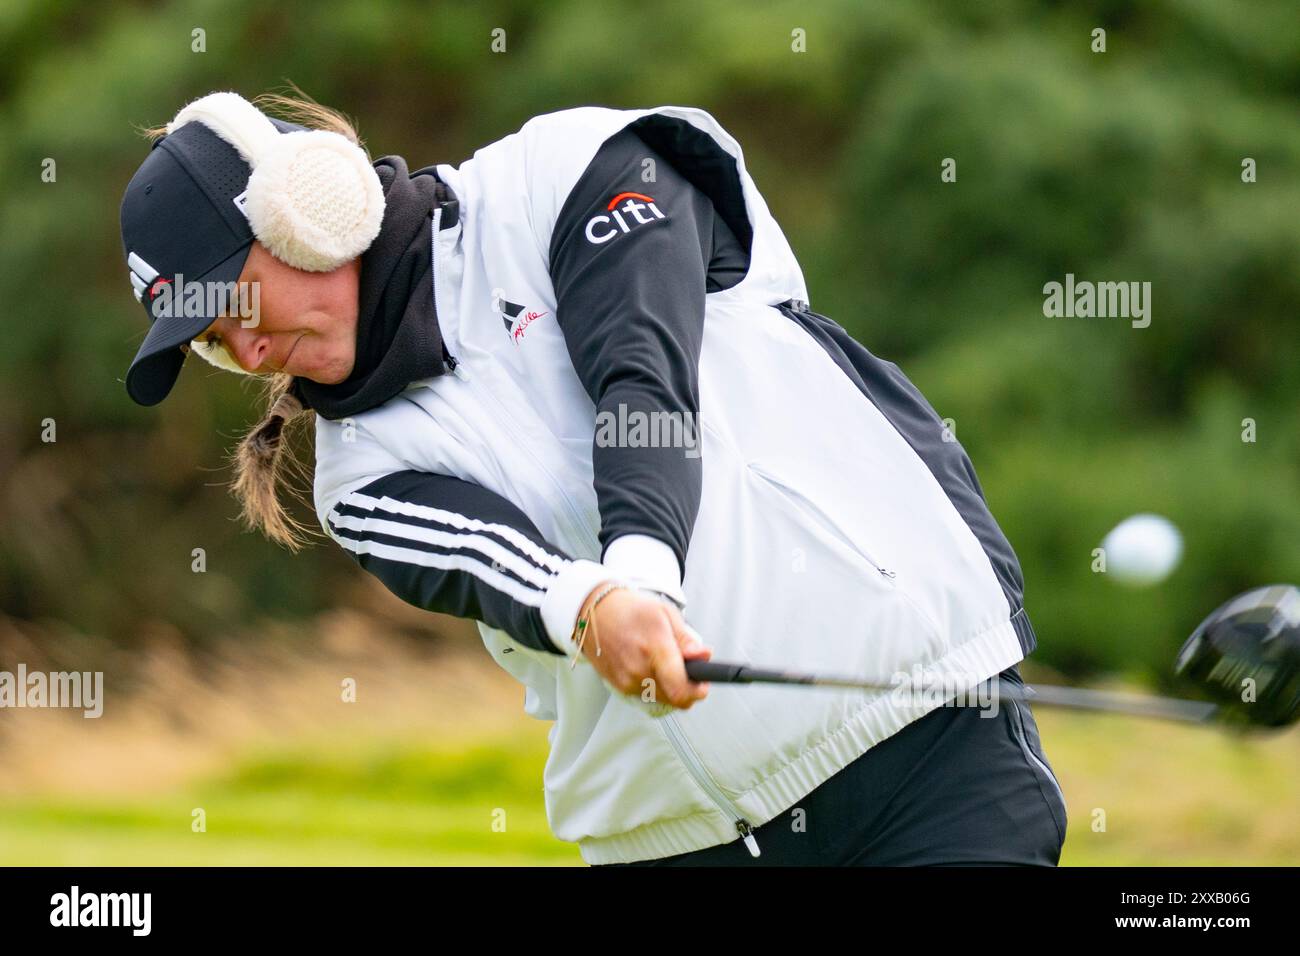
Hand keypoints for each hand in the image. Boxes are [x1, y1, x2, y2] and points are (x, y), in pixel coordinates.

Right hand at [576, 583, 712, 710]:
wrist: (596, 614)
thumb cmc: (631, 610)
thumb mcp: (665, 613)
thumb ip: (686, 639)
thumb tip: (703, 656)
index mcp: (655, 648)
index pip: (680, 689)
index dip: (697, 691)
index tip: (703, 684)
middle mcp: (639, 669)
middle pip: (675, 699)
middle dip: (686, 687)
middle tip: (685, 668)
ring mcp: (627, 681)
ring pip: (662, 698)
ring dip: (669, 686)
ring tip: (662, 662)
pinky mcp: (619, 687)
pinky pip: (646, 694)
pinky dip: (653, 684)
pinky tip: (648, 665)